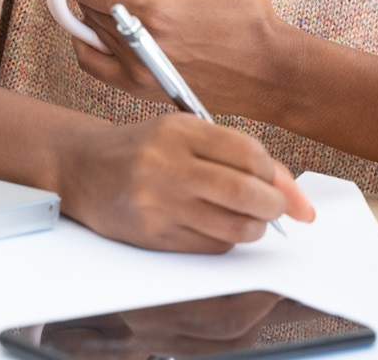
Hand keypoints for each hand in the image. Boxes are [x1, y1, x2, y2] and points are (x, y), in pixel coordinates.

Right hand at [55, 113, 314, 253]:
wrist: (81, 168)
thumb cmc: (141, 148)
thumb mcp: (185, 133)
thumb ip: (238, 154)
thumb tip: (296, 196)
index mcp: (179, 131)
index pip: (249, 155)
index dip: (274, 175)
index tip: (275, 184)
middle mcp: (167, 165)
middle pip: (245, 194)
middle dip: (273, 206)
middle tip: (273, 208)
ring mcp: (157, 202)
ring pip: (232, 227)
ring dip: (253, 228)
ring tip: (248, 220)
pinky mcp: (150, 234)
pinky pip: (209, 246)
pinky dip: (225, 240)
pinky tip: (216, 227)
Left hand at [64, 0, 305, 121]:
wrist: (268, 75)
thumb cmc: (252, 23)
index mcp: (156, 11)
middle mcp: (139, 44)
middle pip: (85, 8)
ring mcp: (137, 71)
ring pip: (86, 34)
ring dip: (86, 11)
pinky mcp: (141, 89)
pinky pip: (93, 65)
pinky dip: (86, 45)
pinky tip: (97, 29)